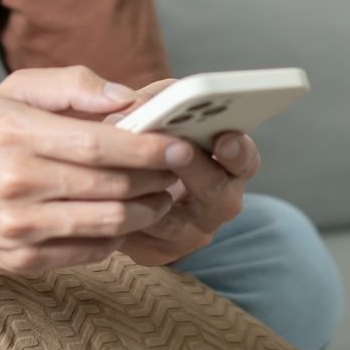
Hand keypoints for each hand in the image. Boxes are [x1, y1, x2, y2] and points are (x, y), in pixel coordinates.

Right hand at [0, 66, 192, 276]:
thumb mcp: (12, 91)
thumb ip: (70, 84)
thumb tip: (125, 96)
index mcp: (13, 131)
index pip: (95, 143)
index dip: (144, 146)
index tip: (176, 142)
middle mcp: (14, 180)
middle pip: (107, 184)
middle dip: (155, 177)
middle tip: (178, 168)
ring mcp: (17, 225)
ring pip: (105, 222)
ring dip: (146, 209)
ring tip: (161, 194)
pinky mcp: (22, 259)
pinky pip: (88, 251)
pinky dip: (117, 235)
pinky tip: (127, 217)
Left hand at [104, 78, 262, 266]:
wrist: (113, 179)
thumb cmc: (144, 132)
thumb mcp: (152, 105)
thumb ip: (151, 98)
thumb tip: (135, 103)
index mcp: (225, 162)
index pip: (245, 159)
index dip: (237, 149)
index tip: (225, 137)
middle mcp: (215, 201)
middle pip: (216, 192)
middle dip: (194, 168)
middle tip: (177, 150)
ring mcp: (189, 231)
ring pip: (174, 220)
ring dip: (148, 193)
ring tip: (128, 168)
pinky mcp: (157, 250)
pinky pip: (141, 237)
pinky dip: (122, 212)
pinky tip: (105, 192)